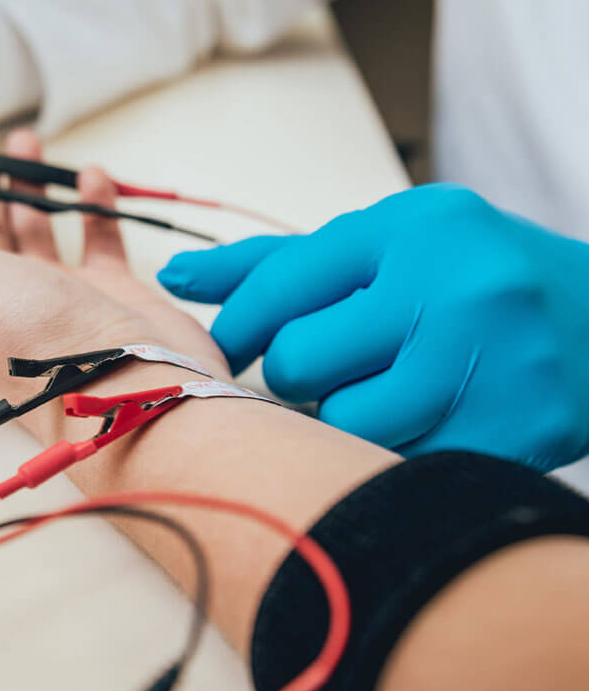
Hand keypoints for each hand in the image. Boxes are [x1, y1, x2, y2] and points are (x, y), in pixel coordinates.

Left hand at [158, 184, 588, 470]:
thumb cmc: (475, 278)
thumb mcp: (387, 245)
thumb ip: (281, 264)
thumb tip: (179, 274)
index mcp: (412, 229)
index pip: (279, 286)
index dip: (238, 327)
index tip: (233, 346)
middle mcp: (450, 288)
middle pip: (297, 363)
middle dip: (297, 374)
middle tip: (335, 365)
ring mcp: (486, 363)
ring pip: (344, 421)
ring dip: (348, 415)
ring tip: (392, 389)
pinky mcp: (511, 432)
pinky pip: (397, 461)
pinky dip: (396, 449)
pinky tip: (430, 419)